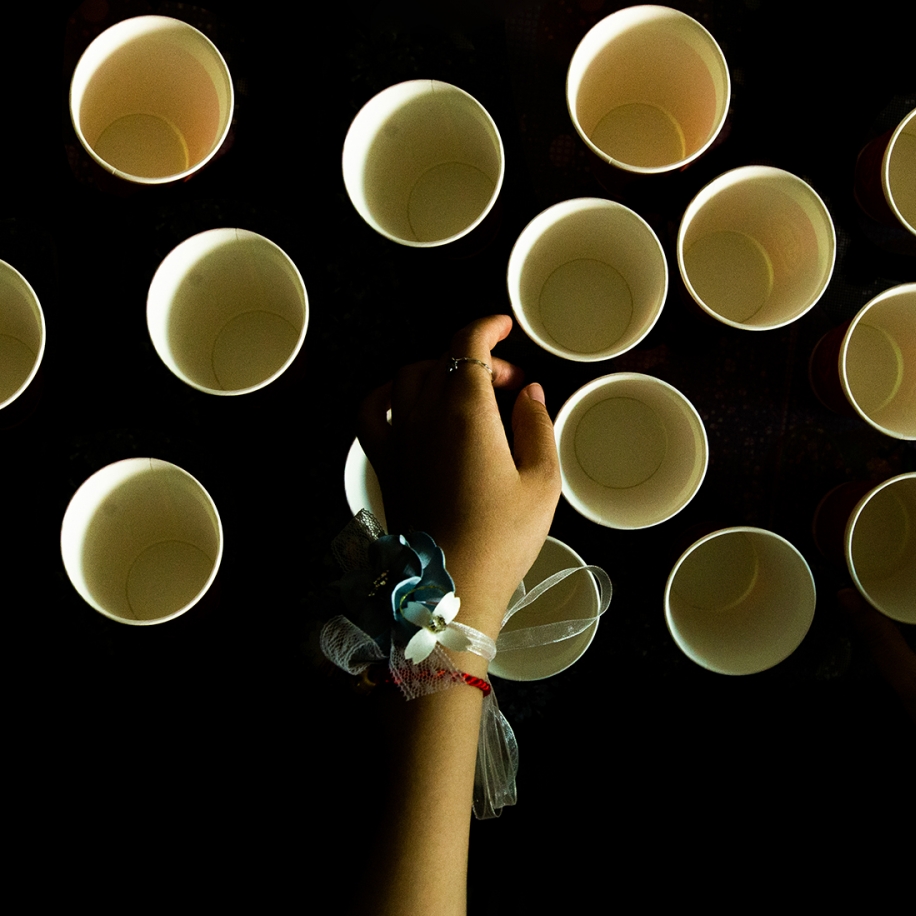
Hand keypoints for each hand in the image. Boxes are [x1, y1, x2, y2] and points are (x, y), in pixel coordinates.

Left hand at [358, 315, 561, 643]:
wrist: (450, 588)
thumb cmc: (502, 539)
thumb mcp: (543, 481)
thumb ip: (537, 425)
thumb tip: (529, 393)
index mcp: (467, 413)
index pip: (467, 345)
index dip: (487, 326)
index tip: (505, 327)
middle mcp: (424, 416)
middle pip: (442, 361)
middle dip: (477, 360)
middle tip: (508, 386)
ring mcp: (397, 439)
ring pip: (408, 377)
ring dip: (437, 372)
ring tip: (464, 394)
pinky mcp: (384, 463)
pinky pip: (372, 410)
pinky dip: (389, 394)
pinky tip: (407, 403)